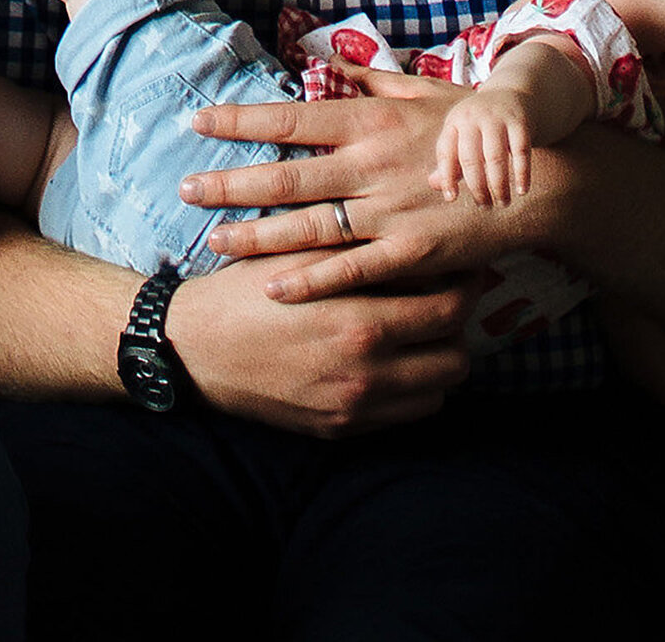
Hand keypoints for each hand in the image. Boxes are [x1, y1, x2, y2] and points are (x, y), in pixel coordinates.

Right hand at [163, 247, 474, 434]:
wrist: (198, 350)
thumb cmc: (250, 289)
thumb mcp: (303, 254)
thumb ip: (360, 249)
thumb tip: (415, 234)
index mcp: (361, 322)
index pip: (448, 311)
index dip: (465, 288)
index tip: (463, 270)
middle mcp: (367, 375)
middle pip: (454, 359)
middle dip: (457, 329)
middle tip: (445, 301)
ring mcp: (355, 409)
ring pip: (436, 394)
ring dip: (436, 363)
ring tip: (418, 332)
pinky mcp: (340, 430)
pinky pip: (402, 417)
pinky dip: (409, 391)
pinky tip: (389, 360)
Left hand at [183, 67, 527, 301]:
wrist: (533, 180)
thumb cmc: (475, 131)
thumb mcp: (425, 92)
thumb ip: (375, 81)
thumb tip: (331, 60)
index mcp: (371, 121)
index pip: (292, 119)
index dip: (242, 120)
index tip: (199, 121)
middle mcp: (371, 163)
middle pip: (287, 175)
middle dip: (231, 181)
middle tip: (184, 188)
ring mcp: (389, 210)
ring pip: (309, 225)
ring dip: (257, 233)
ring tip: (213, 238)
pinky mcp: (409, 252)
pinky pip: (350, 270)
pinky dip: (310, 280)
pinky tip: (273, 287)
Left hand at [433, 91, 530, 207]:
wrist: (513, 92)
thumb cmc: (482, 124)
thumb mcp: (462, 135)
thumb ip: (449, 160)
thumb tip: (433, 184)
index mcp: (455, 121)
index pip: (445, 151)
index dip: (446, 176)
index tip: (452, 199)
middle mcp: (473, 117)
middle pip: (470, 158)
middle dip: (477, 187)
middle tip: (484, 207)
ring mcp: (497, 118)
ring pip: (495, 157)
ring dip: (498, 185)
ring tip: (503, 203)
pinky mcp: (519, 122)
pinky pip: (521, 151)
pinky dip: (522, 173)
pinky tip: (522, 191)